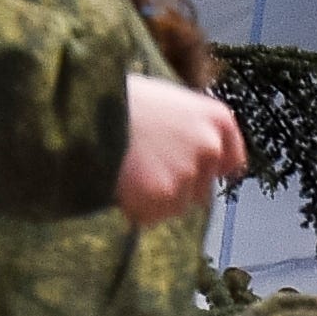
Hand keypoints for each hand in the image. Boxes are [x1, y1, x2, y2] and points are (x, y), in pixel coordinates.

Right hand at [118, 77, 248, 226]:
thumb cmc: (118, 99)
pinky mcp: (162, 195)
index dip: (210, 169)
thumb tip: (192, 151)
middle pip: (202, 187)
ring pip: (176, 205)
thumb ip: (188, 127)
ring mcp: (188, 173)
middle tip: (144, 168)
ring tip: (126, 172)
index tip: (194, 173)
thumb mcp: (165, 99)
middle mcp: (210, 146)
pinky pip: (151, 216)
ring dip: (154, 199)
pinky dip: (135, 209)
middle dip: (178, 186)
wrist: (84, 109)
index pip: (232, 161)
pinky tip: (117, 184)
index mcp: (216, 118)